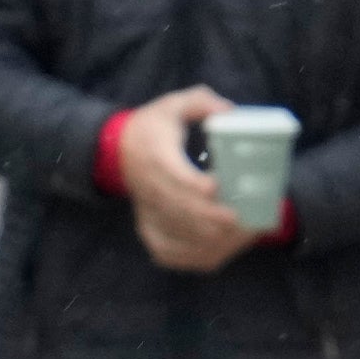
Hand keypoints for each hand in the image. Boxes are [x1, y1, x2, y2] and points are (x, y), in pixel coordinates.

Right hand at [114, 87, 261, 273]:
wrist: (117, 149)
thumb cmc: (153, 126)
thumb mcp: (174, 104)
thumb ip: (203, 102)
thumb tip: (231, 113)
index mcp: (155, 155)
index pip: (171, 174)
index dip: (192, 184)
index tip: (215, 187)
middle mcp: (149, 187)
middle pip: (178, 209)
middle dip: (209, 217)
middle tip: (240, 219)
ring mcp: (147, 211)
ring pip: (176, 234)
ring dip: (209, 239)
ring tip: (242, 235)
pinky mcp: (147, 227)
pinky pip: (168, 252)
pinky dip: (193, 256)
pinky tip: (221, 251)